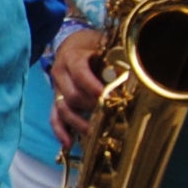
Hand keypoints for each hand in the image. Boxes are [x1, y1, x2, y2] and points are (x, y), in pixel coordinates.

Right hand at [48, 26, 110, 156]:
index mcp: (72, 58)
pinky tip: (68, 143)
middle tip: (108, 114)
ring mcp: (56, 89)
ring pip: (63, 109)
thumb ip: (113, 58)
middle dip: (90, 107)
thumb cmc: (92, 46)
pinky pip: (54, 117)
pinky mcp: (56, 100)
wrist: (71, 44)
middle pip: (72, 96)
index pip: (80, 74)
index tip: (108, 97)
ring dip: (79, 123)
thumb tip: (133, 74)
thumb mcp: (103, 46)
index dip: (93, 87)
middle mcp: (61, 74)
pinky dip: (60, 131)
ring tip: (94, 133)